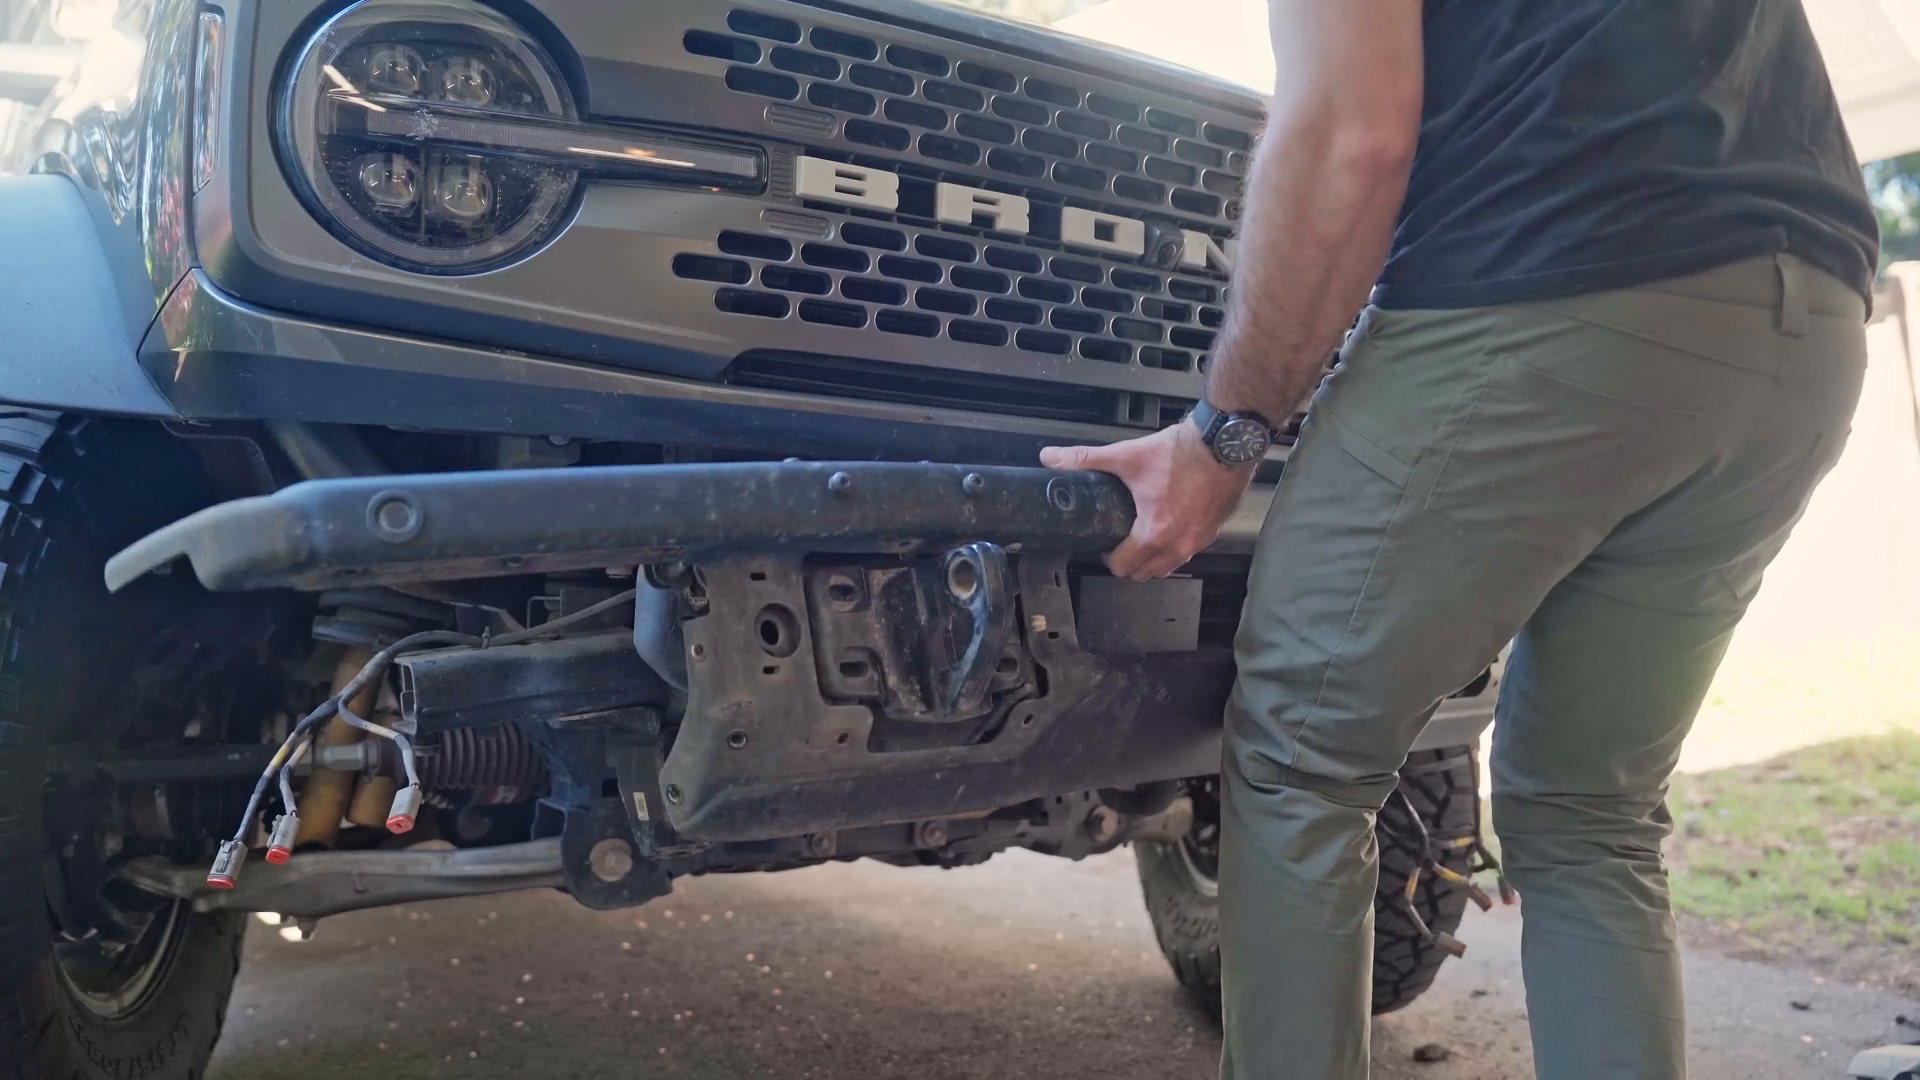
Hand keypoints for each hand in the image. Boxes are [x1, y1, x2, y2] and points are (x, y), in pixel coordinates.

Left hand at [1040, 423, 1254, 579]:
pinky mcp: (1213, 532)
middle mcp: (1179, 544)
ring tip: (1143, 536)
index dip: (1107, 557)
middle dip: (1129, 563)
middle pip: (1144, 574)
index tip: (1104, 542)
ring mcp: (1199, 541)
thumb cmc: (1182, 452)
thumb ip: (1085, 459)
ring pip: (1168, 567)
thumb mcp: (1128, 455)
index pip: (1123, 567)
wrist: (1225, 443)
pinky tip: (1169, 525)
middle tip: (1120, 541)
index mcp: (1154, 533)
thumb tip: (1051, 458)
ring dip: (1152, 559)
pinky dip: (1175, 547)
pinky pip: (1189, 553)